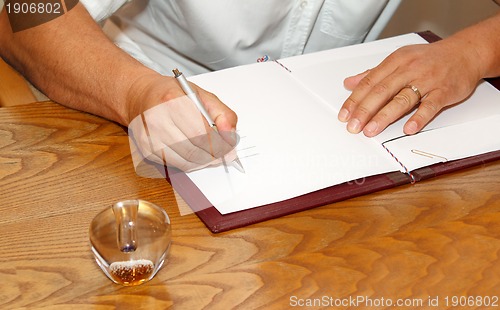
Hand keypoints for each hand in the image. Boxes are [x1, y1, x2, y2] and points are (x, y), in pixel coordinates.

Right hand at [127, 73, 237, 170]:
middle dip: (215, 155)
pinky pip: (177, 165)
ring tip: (211, 152)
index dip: (221, 144)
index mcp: (173, 102)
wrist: (141, 96)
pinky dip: (191, 163)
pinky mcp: (146, 151)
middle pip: (195, 151)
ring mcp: (150, 138)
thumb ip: (222, 114)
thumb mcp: (202, 95)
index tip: (230, 145)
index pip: (203, 134)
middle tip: (224, 153)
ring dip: (204, 161)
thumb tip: (231, 136)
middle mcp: (157, 121)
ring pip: (187, 162)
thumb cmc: (173, 94)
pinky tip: (195, 152)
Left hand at [338, 38, 482, 136]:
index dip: (355, 100)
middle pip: (382, 91)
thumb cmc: (430, 58)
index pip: (369, 82)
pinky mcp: (444, 91)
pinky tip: (408, 128)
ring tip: (370, 130)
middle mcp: (409, 70)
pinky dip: (419, 117)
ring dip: (384, 116)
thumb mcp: (399, 59)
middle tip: (353, 126)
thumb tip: (349, 83)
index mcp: (396, 61)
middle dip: (364, 110)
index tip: (344, 114)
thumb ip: (373, 73)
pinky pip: (430, 106)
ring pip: (402, 99)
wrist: (466, 53)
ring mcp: (427, 80)